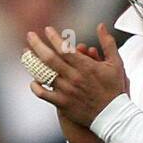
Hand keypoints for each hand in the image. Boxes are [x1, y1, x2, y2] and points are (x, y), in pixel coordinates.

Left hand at [26, 24, 128, 142]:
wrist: (113, 117)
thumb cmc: (114, 90)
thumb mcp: (116, 64)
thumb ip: (108, 43)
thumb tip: (100, 26)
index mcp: (85, 66)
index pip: (64, 48)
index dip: (53, 37)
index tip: (47, 30)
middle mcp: (73, 77)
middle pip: (49, 58)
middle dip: (37, 44)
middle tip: (30, 35)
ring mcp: (66, 91)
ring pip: (43, 74)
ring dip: (32, 62)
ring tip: (26, 54)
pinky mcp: (62, 104)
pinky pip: (43, 94)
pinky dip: (35, 86)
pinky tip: (33, 81)